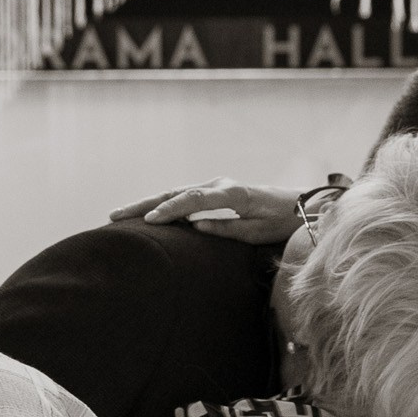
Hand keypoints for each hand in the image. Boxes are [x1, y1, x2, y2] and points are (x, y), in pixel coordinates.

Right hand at [111, 181, 308, 247]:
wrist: (301, 205)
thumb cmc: (282, 222)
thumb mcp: (257, 232)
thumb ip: (226, 229)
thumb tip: (194, 227)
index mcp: (232, 194)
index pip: (193, 199)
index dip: (169, 209)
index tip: (149, 220)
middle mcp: (221, 184)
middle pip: (176, 192)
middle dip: (145, 204)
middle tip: (115, 215)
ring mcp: (216, 185)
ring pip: (175, 192)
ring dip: (148, 203)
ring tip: (120, 214)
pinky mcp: (215, 191)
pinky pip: (183, 196)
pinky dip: (162, 203)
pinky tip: (145, 213)